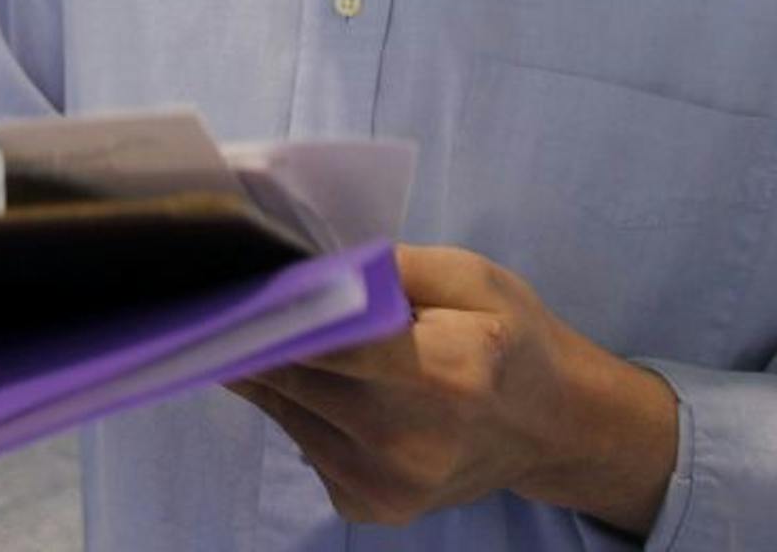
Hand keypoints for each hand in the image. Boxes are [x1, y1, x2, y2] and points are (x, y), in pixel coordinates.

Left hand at [227, 245, 676, 534]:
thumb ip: (392, 267)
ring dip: (271, 373)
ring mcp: (391, 487)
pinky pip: (303, 447)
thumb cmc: (507, 337)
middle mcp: (415, 442)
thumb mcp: (471, 276)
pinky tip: (322, 386)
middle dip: (254, 339)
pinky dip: (299, 412)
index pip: (333, 344)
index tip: (231, 286)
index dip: (276, 314)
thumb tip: (314, 266)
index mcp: (448, 374)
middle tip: (225, 300)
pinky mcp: (371, 510)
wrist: (551, 427)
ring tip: (269, 332)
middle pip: (298, 381)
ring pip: (288, 414)